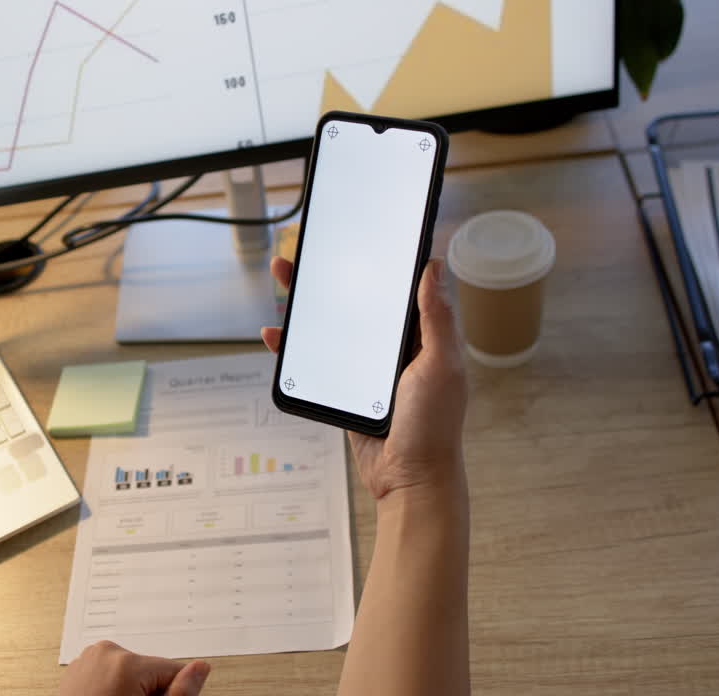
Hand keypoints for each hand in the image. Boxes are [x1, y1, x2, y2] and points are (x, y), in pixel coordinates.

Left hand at [59, 640, 209, 695]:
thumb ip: (181, 694)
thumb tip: (201, 669)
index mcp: (126, 663)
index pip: (173, 670)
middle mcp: (105, 653)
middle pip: (150, 671)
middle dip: (149, 693)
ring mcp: (88, 658)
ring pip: (130, 673)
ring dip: (131, 692)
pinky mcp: (79, 667)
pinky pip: (109, 674)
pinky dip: (112, 690)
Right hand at [262, 257, 466, 498]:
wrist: (410, 479)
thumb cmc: (434, 427)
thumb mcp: (441, 366)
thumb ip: (436, 319)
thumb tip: (435, 267)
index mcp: (423, 337)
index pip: (399, 289)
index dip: (379, 263)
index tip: (358, 239)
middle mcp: (396, 349)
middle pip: (358, 302)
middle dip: (331, 277)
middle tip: (306, 254)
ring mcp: (368, 370)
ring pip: (333, 327)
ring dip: (308, 306)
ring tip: (285, 281)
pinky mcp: (346, 390)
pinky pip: (317, 361)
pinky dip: (295, 347)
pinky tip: (277, 335)